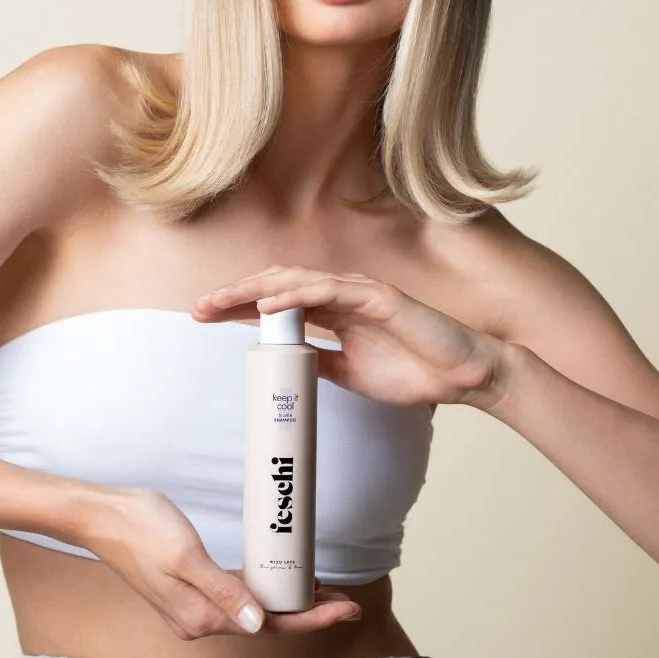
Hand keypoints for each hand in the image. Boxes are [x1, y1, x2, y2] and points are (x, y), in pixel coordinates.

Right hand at [84, 486, 363, 639]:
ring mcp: (193, 604)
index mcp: (200, 616)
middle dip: (307, 612)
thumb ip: (222, 591)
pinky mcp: (190, 587)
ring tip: (324, 592)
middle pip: (265, 622)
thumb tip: (258, 622)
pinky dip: (263, 591)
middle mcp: (198, 618)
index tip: (344, 609)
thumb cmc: (141, 529)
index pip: (268, 626)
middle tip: (347, 599)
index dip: (310, 618)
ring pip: (253, 609)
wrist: (103, 515)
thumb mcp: (186, 556)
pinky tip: (280, 581)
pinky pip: (236, 595)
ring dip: (288, 601)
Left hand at [193, 264, 508, 407]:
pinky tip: (269, 302)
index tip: (204, 317)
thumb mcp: (349, 373)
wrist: (460, 376)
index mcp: (333, 312)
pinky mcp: (379, 297)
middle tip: (199, 308)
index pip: (277, 303)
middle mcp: (341, 295)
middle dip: (236, 295)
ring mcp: (359, 292)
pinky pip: (330, 290)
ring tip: (222, 301)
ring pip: (297, 281)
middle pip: (277, 286)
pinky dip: (296, 293)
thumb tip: (284, 365)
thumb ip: (319, 361)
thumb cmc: (412, 371)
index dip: (239, 306)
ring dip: (256, 289)